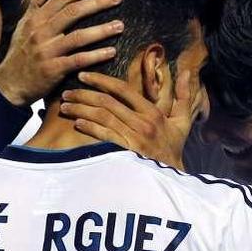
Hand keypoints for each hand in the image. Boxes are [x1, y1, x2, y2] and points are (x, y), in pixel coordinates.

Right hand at [0, 0, 124, 105]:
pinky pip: (78, 60)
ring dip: (101, 30)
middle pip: (72, 11)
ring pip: (78, 36)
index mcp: (36, 19)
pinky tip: (111, 51)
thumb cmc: (20, 54)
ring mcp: (47, 51)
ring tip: (120, 25)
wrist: (9, 85)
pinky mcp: (53, 70)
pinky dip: (96, 55)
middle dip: (97, 2)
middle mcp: (41, 31)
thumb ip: (36, 6)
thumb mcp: (23, 26)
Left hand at [60, 69, 203, 169]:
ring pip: (102, 117)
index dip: (101, 80)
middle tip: (66, 92)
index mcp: (152, 113)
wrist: (173, 179)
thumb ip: (183, 97)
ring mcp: (134, 138)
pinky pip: (105, 136)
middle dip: (83, 94)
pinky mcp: (127, 153)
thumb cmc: (174, 150)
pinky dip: (90, 128)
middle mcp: (142, 123)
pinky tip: (77, 123)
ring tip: (65, 106)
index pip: (123, 90)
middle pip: (107, 102)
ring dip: (81, 110)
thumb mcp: (183, 122)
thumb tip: (186, 71)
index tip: (84, 76)